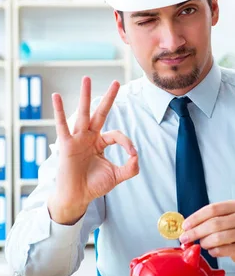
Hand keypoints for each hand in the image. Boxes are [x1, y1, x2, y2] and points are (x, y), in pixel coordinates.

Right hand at [48, 76, 138, 224]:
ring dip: (85, 96)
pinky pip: (62, 125)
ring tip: (86, 78)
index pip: (116, 134)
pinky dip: (59, 111)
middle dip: (108, 98)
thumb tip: (137, 156)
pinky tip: (56, 97)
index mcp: (100, 142)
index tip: (132, 154)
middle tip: (116, 82)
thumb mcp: (117, 176)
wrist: (77, 197)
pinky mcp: (66, 144)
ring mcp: (77, 139)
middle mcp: (89, 137)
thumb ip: (130, 167)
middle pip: (100, 113)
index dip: (127, 142)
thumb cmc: (93, 185)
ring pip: (83, 114)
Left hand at [179, 200, 234, 266]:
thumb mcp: (228, 216)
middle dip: (196, 232)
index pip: (213, 209)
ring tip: (202, 243)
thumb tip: (187, 226)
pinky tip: (212, 250)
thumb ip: (210, 218)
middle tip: (185, 237)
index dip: (196, 217)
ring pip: (217, 238)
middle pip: (214, 223)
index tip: (185, 225)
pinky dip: (213, 251)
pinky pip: (222, 250)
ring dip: (204, 242)